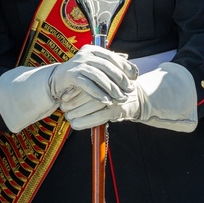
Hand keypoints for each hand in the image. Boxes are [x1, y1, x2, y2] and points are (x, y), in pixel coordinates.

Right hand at [49, 45, 138, 102]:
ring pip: (98, 75)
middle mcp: (85, 54)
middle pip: (107, 66)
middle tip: (130, 90)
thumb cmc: (80, 73)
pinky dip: (98, 93)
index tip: (135, 77)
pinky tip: (106, 101)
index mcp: (93, 50)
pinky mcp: (71, 75)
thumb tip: (127, 58)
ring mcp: (78, 64)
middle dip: (120, 79)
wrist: (57, 80)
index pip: (113, 57)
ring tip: (120, 98)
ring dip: (111, 88)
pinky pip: (87, 84)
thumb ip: (109, 61)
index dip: (125, 67)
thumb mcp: (95, 65)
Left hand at [60, 62, 197, 132]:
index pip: (87, 83)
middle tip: (63, 107)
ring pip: (92, 106)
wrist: (140, 98)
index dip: (74, 91)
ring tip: (67, 117)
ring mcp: (114, 99)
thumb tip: (70, 87)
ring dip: (78, 112)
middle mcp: (110, 87)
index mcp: (106, 77)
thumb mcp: (108, 81)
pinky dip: (86, 122)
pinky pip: (99, 117)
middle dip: (73, 102)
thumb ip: (93, 81)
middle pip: (88, 94)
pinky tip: (76, 125)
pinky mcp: (117, 111)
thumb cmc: (119, 90)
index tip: (63, 96)